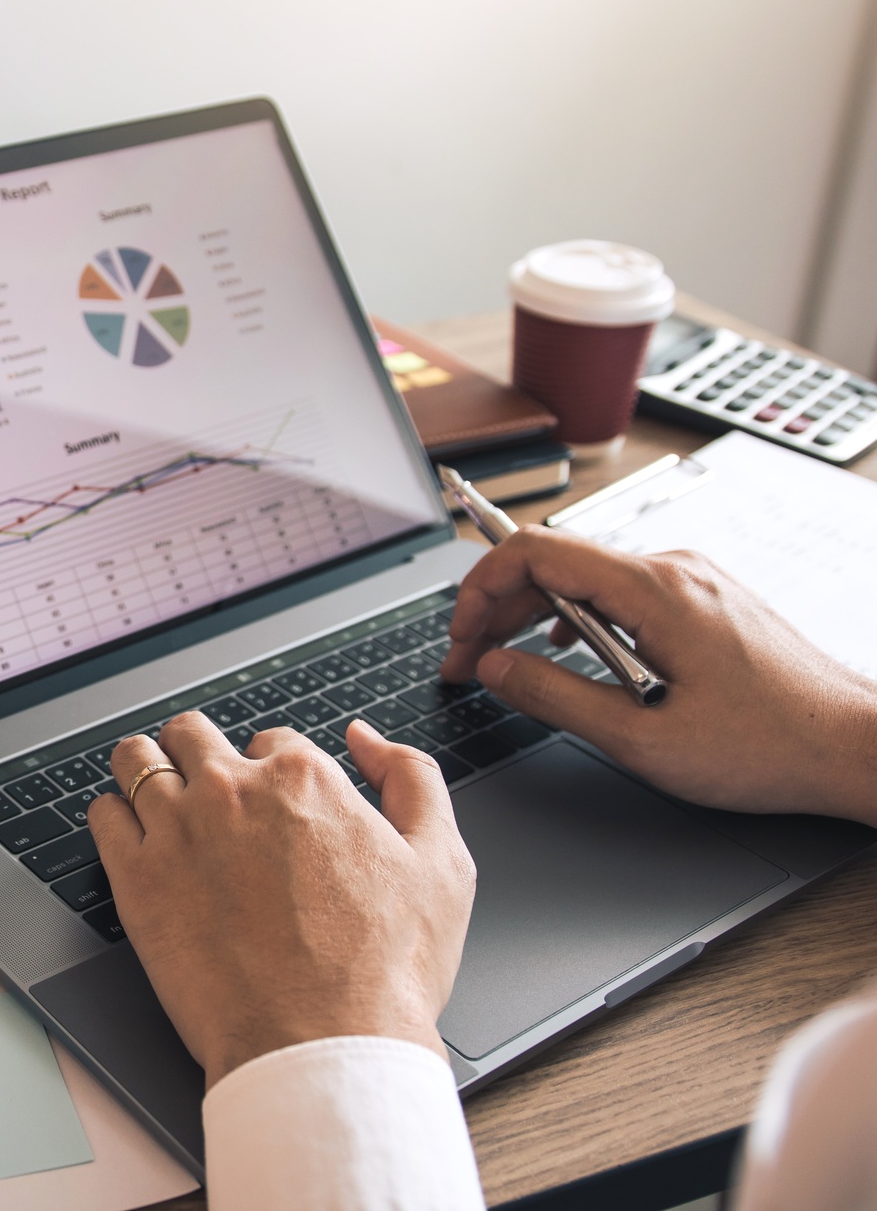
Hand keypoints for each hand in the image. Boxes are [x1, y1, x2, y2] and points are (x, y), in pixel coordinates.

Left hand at [88, 715, 473, 1087]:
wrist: (323, 1044)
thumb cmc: (385, 970)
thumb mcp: (441, 863)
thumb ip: (412, 780)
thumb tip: (366, 738)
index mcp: (302, 777)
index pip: (269, 740)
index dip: (270, 769)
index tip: (269, 803)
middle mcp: (232, 790)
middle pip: (192, 735)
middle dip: (198, 753)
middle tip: (203, 787)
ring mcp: (176, 830)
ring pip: (136, 760)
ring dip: (145, 769)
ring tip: (153, 793)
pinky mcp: (135, 878)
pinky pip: (102, 815)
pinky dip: (113, 816)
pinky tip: (129, 836)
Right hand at [440, 526, 876, 824]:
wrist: (856, 746)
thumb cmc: (769, 746)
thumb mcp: (643, 738)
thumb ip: (554, 696)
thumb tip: (493, 667)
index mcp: (655, 591)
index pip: (535, 550)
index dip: (480, 588)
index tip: (459, 635)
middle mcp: (673, 569)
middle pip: (554, 562)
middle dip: (497, 609)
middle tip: (466, 662)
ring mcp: (692, 581)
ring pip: (585, 579)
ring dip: (535, 617)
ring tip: (509, 663)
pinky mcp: (703, 600)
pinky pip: (620, 593)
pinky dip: (577, 620)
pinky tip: (570, 658)